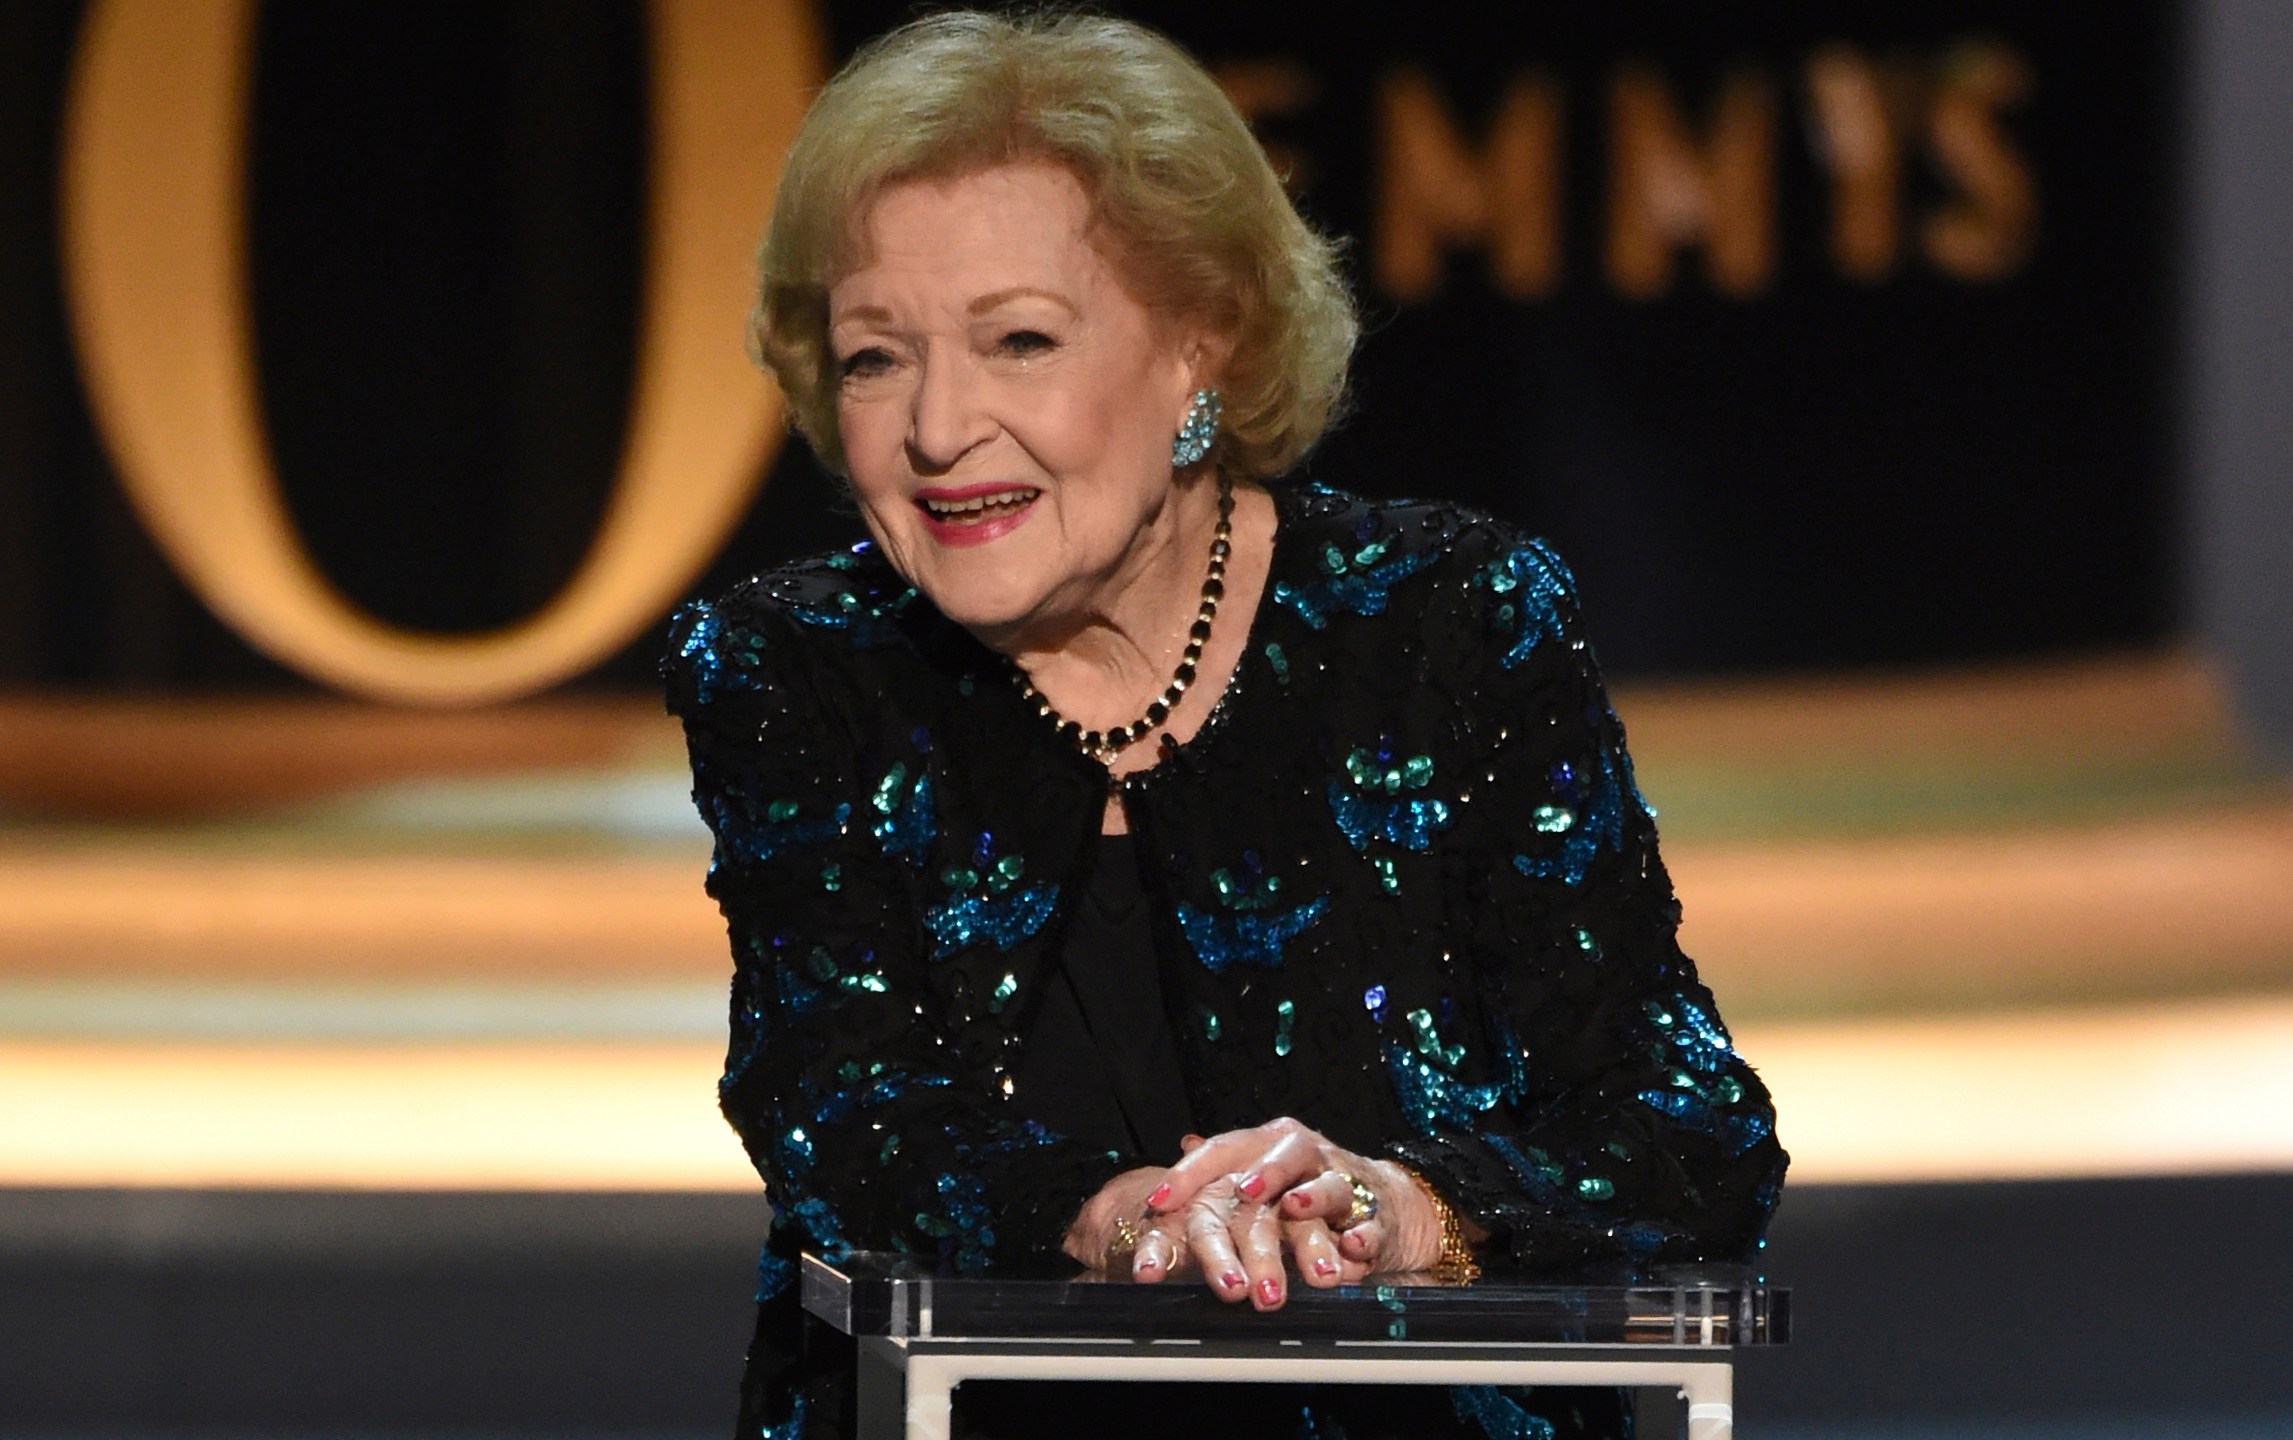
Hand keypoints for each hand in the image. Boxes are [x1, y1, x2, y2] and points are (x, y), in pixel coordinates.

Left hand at [1147, 1118, 1443, 1290]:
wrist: (1381, 1205)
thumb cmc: (1300, 1193)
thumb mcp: (1252, 1182)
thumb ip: (1211, 1179)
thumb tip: (1165, 1176)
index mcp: (1265, 1145)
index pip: (1223, 1150)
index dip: (1189, 1174)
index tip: (1157, 1204)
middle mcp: (1304, 1156)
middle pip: (1284, 1155)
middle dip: (1264, 1174)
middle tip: (1245, 1192)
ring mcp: (1343, 1182)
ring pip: (1331, 1184)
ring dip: (1314, 1198)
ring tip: (1296, 1209)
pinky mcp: (1375, 1216)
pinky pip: (1371, 1223)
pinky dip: (1362, 1234)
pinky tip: (1352, 1246)